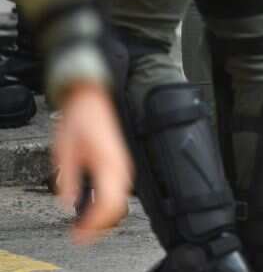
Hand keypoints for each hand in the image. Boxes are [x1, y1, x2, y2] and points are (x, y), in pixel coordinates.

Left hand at [52, 83, 131, 244]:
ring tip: (83, 224)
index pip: (108, 203)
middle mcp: (121, 167)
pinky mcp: (121, 167)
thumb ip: (68, 179)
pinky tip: (92, 209)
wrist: (92, 102)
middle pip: (118, 208)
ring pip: (121, 203)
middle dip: (99, 226)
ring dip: (103, 217)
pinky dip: (107, 206)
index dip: (94, 224)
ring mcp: (124, 167)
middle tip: (79, 234)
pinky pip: (119, 193)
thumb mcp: (64, 151)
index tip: (79, 233)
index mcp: (109, 163)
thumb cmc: (80, 121)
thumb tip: (68, 203)